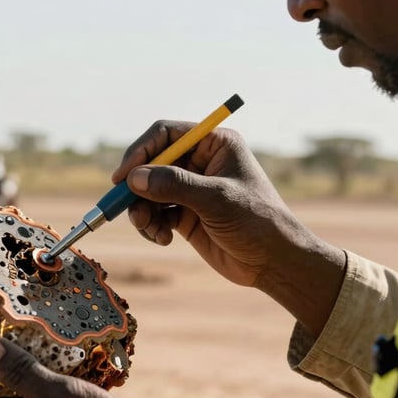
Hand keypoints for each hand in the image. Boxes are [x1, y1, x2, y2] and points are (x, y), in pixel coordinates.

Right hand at [112, 123, 345, 334]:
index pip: (165, 134)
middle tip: (123, 205)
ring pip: (147, 191)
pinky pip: (154, 213)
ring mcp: (190, 189)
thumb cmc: (257, 221)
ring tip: (150, 229)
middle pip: (151, 163)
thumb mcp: (216, 199)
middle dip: (136, 186)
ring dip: (141, 210)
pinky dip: (150, 225)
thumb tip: (134, 178)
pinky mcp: (184, 214)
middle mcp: (200, 162)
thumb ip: (174, 185)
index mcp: (214, 143)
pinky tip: (162, 239)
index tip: (124, 175)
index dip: (141, 151)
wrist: (274, 262)